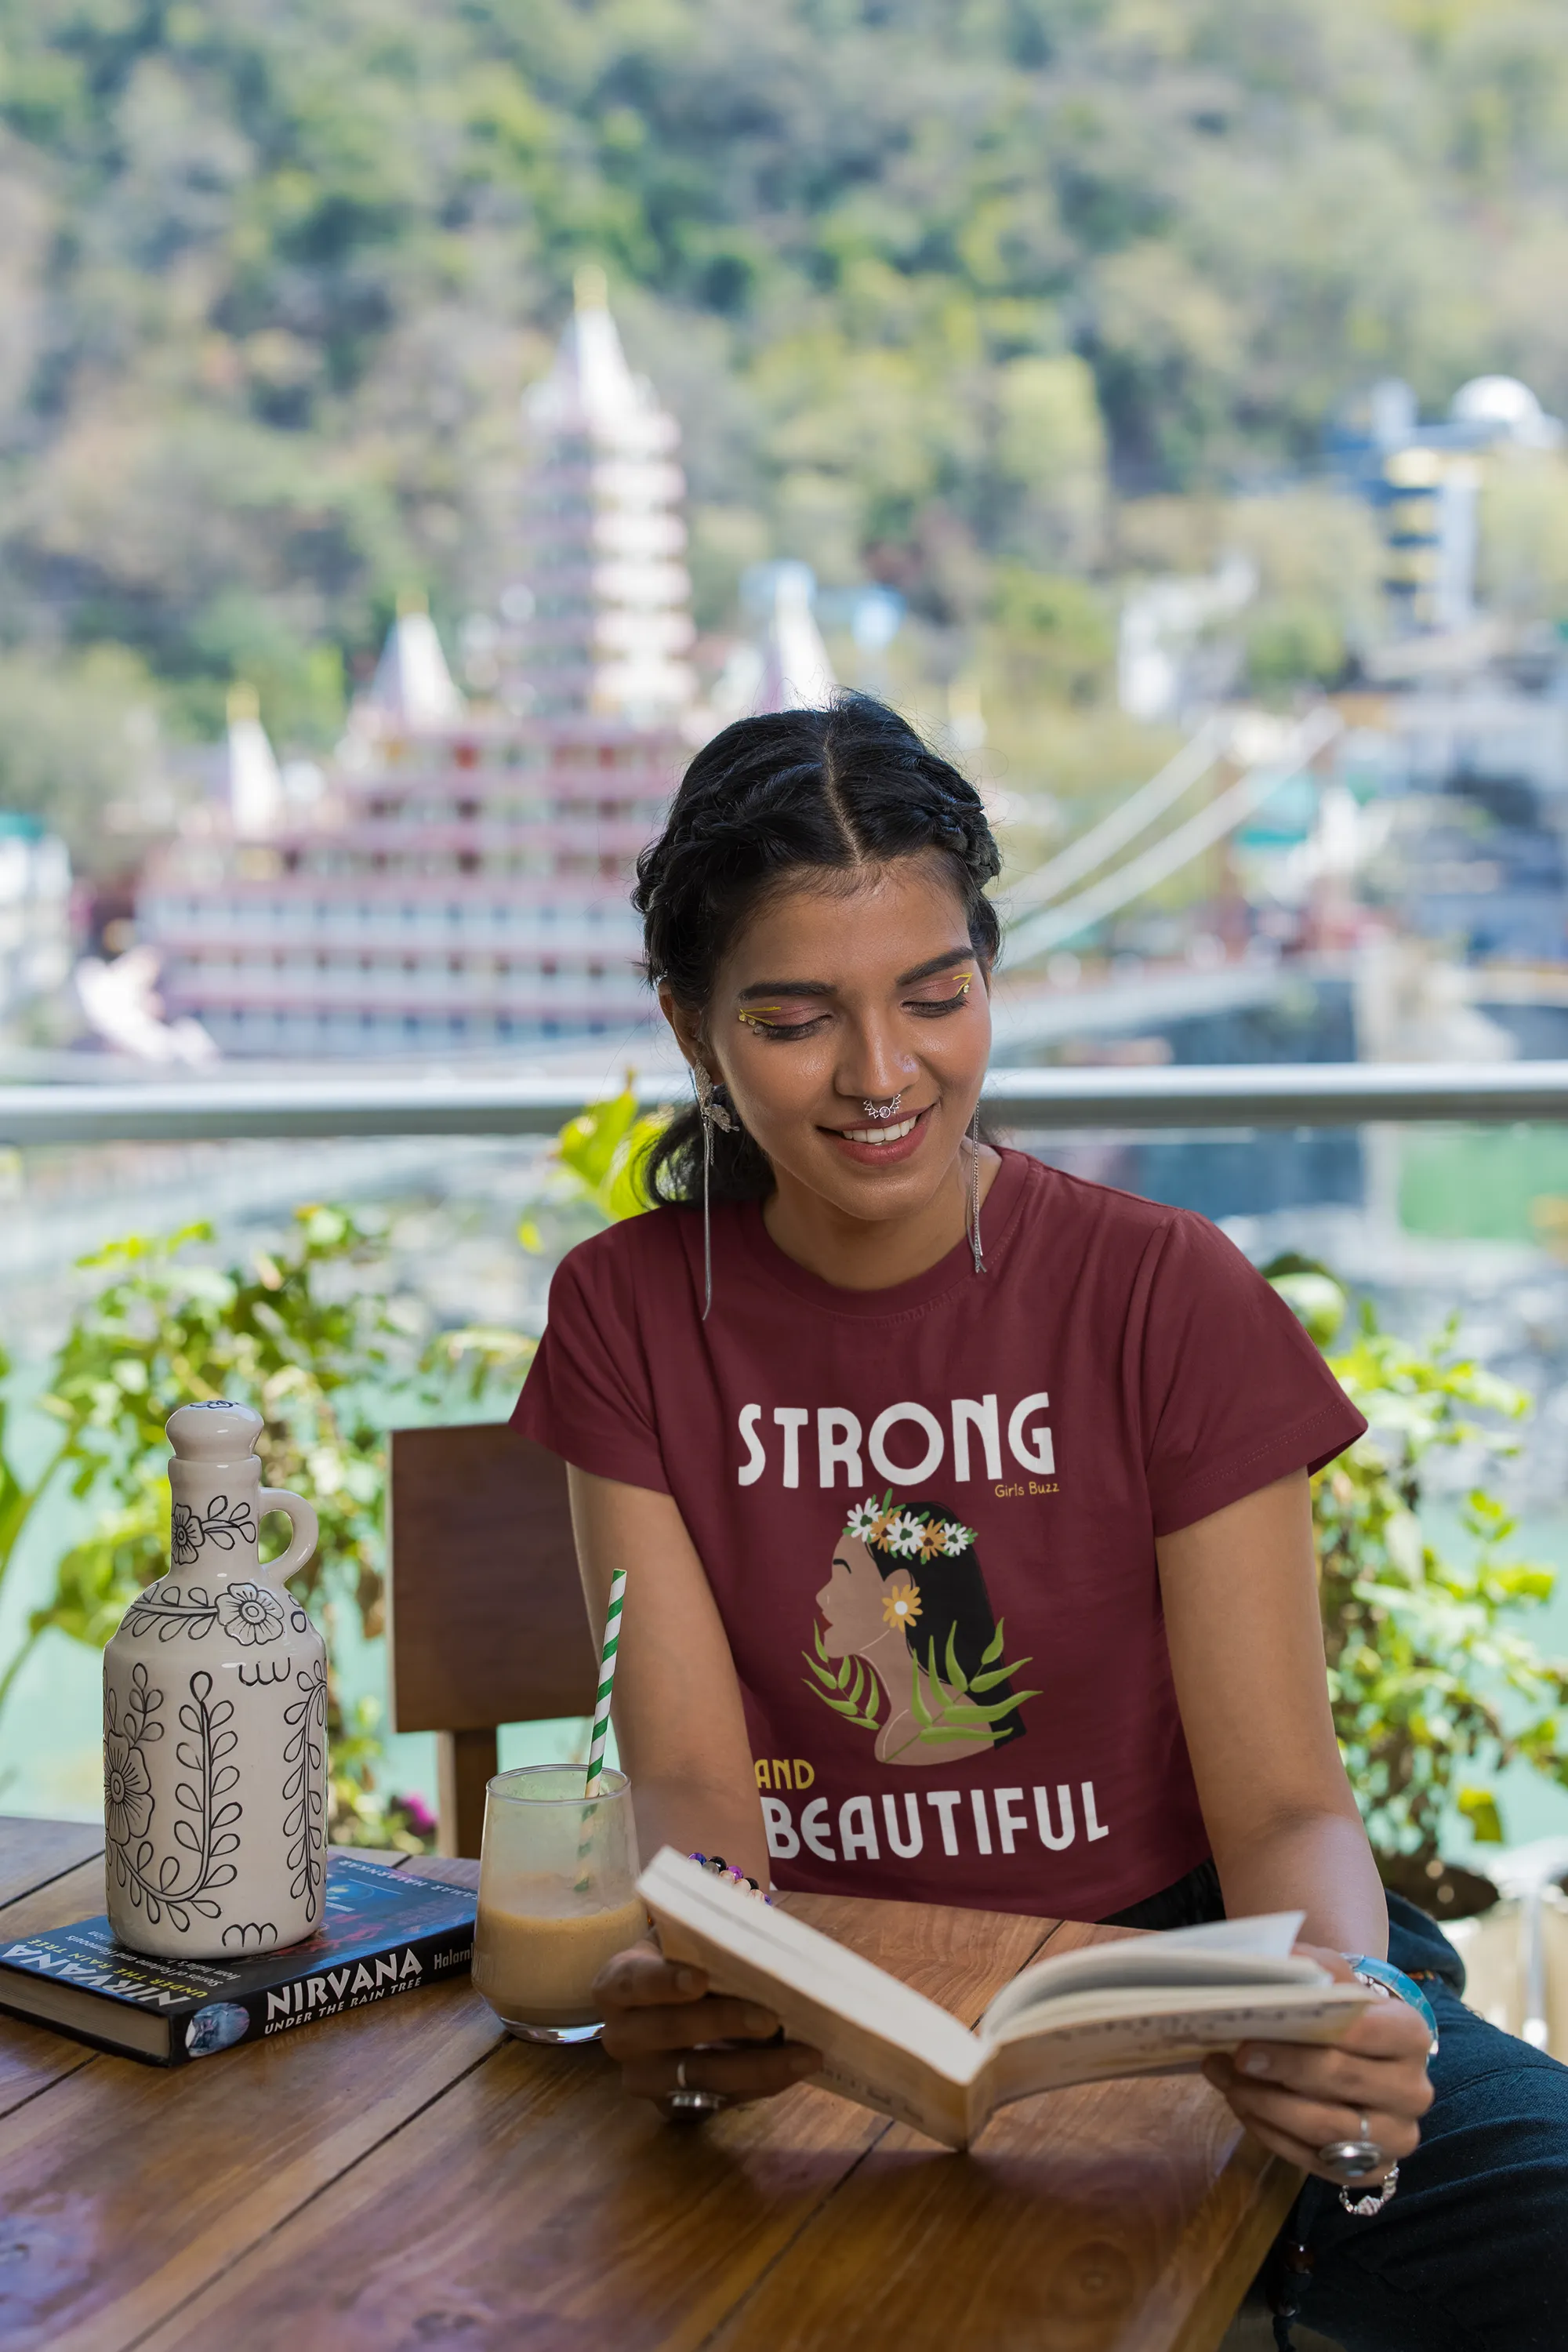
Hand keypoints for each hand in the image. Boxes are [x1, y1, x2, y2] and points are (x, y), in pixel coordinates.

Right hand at [594, 1939, 822, 2110]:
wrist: (673, 2003)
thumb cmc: (684, 1960)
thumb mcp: (686, 1941)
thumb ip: (711, 1939)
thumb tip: (763, 1941)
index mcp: (616, 1985)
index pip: (632, 1982)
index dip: (664, 1981)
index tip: (701, 1978)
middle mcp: (621, 2036)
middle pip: (670, 2032)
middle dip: (724, 2023)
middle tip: (771, 2017)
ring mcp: (644, 2078)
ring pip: (699, 2076)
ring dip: (756, 2065)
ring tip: (804, 2052)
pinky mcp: (672, 2108)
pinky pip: (720, 2101)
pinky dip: (761, 2084)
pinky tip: (794, 2068)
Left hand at [1202, 1944, 1433, 2186]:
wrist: (1362, 2051)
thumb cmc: (1343, 2010)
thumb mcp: (1332, 1977)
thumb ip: (1306, 1966)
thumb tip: (1266, 1964)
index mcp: (1410, 2035)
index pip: (1362, 2034)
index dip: (1304, 2040)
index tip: (1248, 2039)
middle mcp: (1412, 2091)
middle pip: (1341, 2082)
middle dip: (1280, 2071)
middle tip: (1233, 2058)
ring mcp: (1396, 2136)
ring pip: (1324, 2129)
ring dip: (1265, 2105)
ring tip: (1225, 2080)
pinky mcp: (1372, 2171)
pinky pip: (1313, 2161)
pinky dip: (1271, 2133)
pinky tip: (1242, 2105)